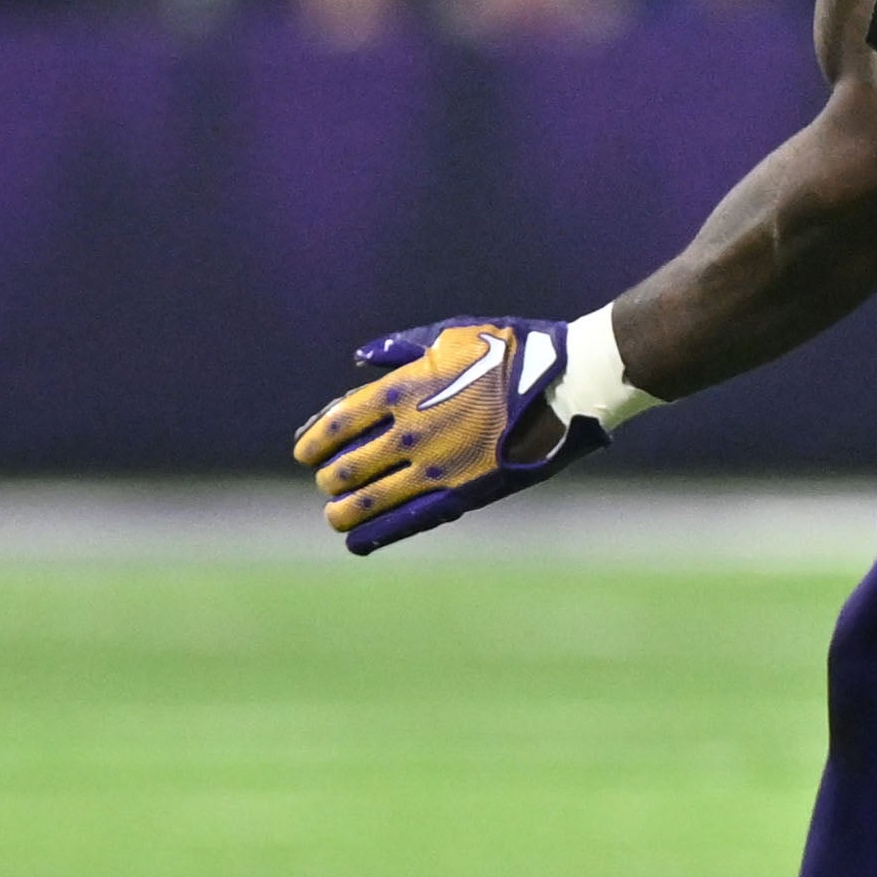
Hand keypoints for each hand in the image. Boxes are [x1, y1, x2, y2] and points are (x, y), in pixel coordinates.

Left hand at [291, 317, 610, 555]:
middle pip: (347, 466)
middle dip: (331, 476)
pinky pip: (409, 520)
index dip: (313, 441)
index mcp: (403, 389)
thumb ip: (399, 349)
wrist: (569, 383)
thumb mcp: (451, 335)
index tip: (306, 451)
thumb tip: (360, 361)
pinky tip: (357, 542)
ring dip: (343, 510)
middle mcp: (411, 431)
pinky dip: (377, 534)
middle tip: (331, 480)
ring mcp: (436, 466)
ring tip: (335, 515)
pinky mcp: (464, 492)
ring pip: (369, 499)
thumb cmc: (513, 351)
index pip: (336, 424)